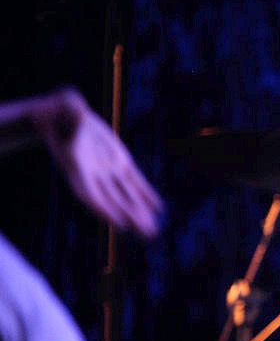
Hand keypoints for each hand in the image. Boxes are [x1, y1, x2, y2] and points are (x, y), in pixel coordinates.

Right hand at [36, 87, 162, 237]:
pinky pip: (134, 181)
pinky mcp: (118, 161)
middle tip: (148, 234)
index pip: (88, 192)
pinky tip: (159, 207)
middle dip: (130, 216)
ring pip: (125, 194)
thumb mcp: (63, 106)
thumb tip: (79, 114)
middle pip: (111, 200)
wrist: (63, 113)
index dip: (104, 208)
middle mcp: (92, 172)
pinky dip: (145, 193)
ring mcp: (106, 169)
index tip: (120, 223)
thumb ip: (70, 112)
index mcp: (76, 164)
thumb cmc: (59, 109)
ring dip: (139, 211)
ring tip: (153, 231)